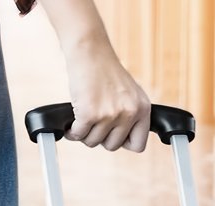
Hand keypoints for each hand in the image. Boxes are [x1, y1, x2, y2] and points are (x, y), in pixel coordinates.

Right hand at [63, 38, 150, 152]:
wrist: (90, 50)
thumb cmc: (105, 71)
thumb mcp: (129, 93)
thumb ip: (130, 116)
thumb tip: (122, 142)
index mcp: (142, 109)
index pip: (138, 145)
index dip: (123, 142)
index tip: (113, 134)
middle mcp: (129, 112)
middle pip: (112, 146)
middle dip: (100, 137)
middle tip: (94, 122)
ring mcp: (109, 114)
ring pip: (93, 142)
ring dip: (84, 133)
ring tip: (83, 117)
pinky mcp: (89, 114)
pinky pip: (78, 135)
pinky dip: (72, 131)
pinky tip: (72, 122)